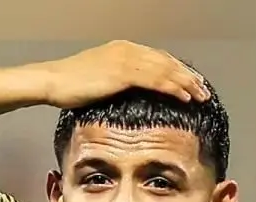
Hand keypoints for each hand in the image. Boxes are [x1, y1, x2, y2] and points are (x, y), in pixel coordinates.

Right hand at [41, 40, 210, 108]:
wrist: (52, 81)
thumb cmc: (69, 85)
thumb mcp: (98, 80)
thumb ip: (117, 82)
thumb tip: (130, 95)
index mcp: (122, 49)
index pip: (158, 58)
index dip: (177, 70)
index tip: (190, 82)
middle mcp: (127, 50)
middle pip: (166, 62)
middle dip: (187, 76)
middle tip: (203, 89)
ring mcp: (125, 60)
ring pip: (165, 70)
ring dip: (186, 83)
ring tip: (200, 95)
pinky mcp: (122, 73)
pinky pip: (155, 80)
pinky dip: (173, 88)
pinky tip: (184, 97)